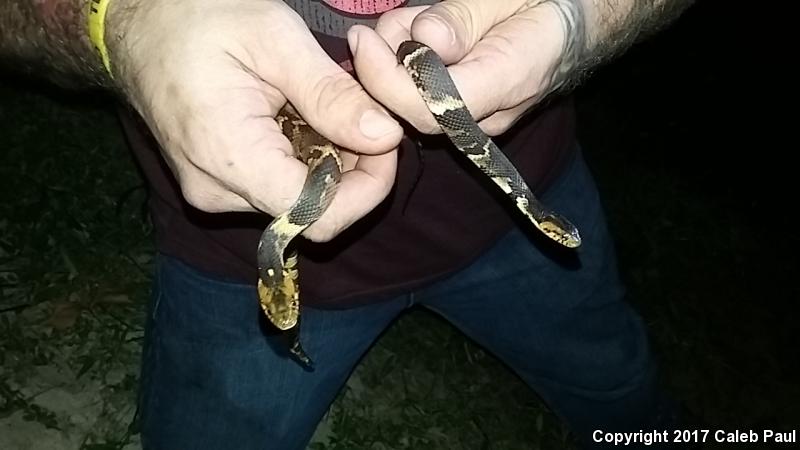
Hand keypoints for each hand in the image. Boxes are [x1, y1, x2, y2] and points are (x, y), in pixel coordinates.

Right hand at [106, 0, 402, 240]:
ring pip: (297, 201)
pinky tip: (300, 117)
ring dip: (329, 160)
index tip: (387, 140)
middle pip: (312, 213)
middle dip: (353, 168)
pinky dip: (303, 158)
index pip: (318, 217)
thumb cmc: (197, 17)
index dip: (367, 188)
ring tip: (324, 105)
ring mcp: (214, 190)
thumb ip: (331, 95)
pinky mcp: (217, 182)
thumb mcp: (275, 39)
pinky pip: (275, 186)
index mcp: (229, 157)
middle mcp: (218, 191)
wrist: (138, 21)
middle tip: (363, 112)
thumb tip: (384, 137)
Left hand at [348, 0, 576, 135]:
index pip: (434, 106)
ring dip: (394, 60)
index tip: (363, 41)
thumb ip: (465, 18)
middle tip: (372, 30)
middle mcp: (488, 114)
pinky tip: (420, 35)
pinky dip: (406, 64)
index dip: (389, 81)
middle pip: (414, 111)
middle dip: (382, 70)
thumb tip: (425, 39)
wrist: (574, 24)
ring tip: (413, 21)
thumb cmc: (546, 4)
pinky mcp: (461, 112)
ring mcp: (474, 117)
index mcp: (509, 81)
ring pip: (411, 104)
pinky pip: (420, 98)